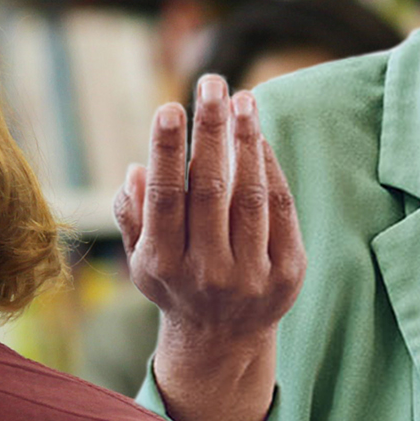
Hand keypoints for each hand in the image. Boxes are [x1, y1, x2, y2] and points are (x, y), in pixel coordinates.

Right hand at [116, 76, 303, 420]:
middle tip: (212, 82)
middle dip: (212, 130)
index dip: (169, 152)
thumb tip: (137, 170)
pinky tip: (259, 137)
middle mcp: (207, 272)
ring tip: (243, 100)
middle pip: (212, 189)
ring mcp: (251, 276)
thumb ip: (132, 215)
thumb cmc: (175, 281)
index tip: (171, 107)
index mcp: (163, 264)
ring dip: (247, 140)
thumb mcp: (141, 258)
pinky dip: (269, 168)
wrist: (221, 338)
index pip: (165, 199)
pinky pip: (280, 208)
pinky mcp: (287, 273)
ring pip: (250, 195)